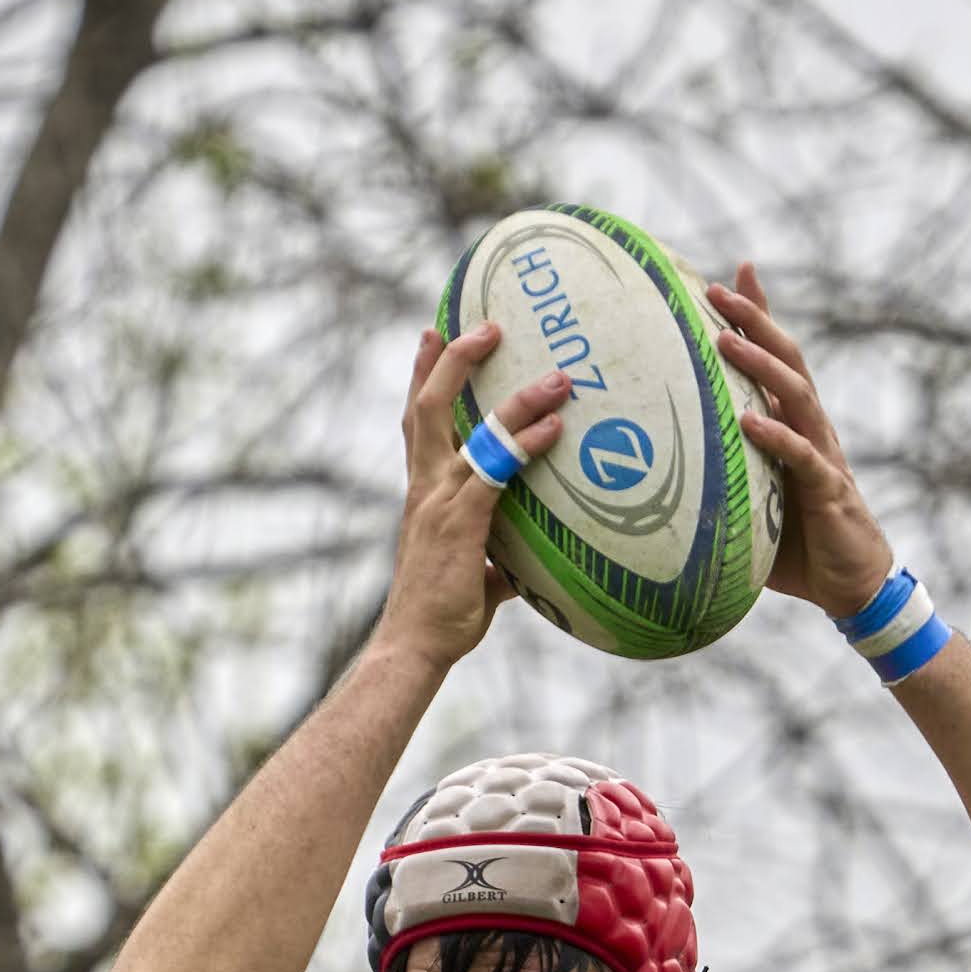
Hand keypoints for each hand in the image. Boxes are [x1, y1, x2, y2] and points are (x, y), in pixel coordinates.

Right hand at [377, 324, 572, 672]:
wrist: (414, 645)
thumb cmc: (443, 614)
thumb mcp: (476, 572)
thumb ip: (501, 555)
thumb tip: (530, 561)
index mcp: (422, 492)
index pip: (417, 420)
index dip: (423, 375)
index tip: (434, 335)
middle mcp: (425, 487)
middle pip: (429, 406)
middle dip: (454, 360)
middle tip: (484, 325)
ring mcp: (439, 502)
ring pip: (472, 430)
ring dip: (516, 398)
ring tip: (556, 376)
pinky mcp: (459, 522)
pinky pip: (495, 470)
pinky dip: (525, 445)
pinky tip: (554, 427)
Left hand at [704, 265, 897, 621]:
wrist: (851, 584)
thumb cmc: (798, 543)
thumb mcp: (753, 501)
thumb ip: (719, 480)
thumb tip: (652, 483)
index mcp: (792, 424)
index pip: (775, 359)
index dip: (756, 317)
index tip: (727, 277)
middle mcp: (810, 427)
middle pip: (786, 359)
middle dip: (754, 320)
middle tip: (716, 289)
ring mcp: (822, 453)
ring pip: (794, 393)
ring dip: (760, 364)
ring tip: (726, 341)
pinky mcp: (829, 489)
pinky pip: (801, 455)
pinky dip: (776, 436)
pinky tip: (749, 421)